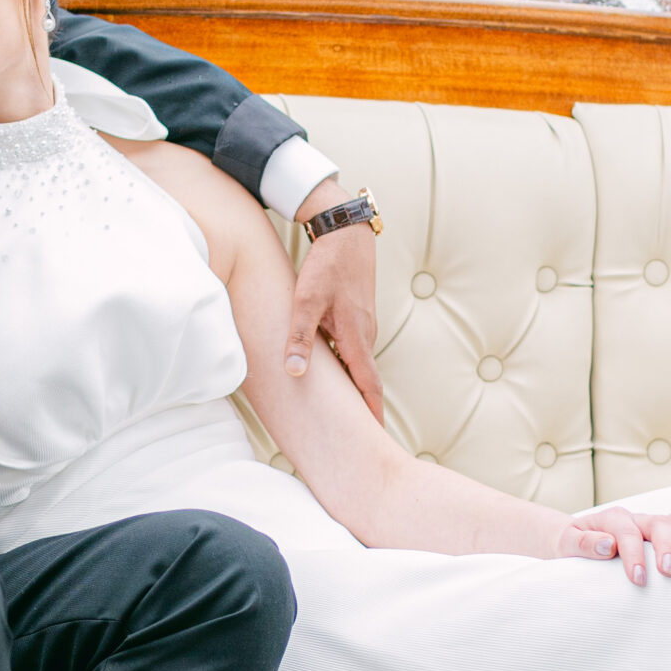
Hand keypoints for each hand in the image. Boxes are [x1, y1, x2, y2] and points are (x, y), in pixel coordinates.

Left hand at [288, 179, 382, 419]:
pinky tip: (332, 372)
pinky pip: (353, 350)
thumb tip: (293, 372)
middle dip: (363, 408)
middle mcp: (365, 335)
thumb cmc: (327, 265)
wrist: (347, 232)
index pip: (368, 385)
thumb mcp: (305, 300)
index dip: (372, 413)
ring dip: (353, 387)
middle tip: (359, 436)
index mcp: (356, 337)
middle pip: (365, 380)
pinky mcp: (357, 317)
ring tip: (344, 412)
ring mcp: (363, 326)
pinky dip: (347, 367)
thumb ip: (299, 337)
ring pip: (358, 364)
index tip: (376, 438)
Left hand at [555, 506, 670, 585]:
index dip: (633, 553)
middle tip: (668, 570)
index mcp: (613, 519)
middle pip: (657, 522)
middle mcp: (637, 519)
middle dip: (665, 544)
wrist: (571, 541)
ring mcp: (654, 526)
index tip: (638, 577)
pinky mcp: (668, 537)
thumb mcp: (565, 544)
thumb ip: (581, 543)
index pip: (626, 531)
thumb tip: (606, 545)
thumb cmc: (570, 546)